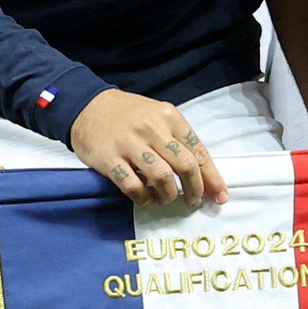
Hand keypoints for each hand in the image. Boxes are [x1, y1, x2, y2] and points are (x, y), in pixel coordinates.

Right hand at [71, 89, 227, 203]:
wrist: (87, 106)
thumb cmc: (128, 114)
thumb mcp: (158, 116)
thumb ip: (178, 140)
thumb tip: (203, 174)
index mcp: (169, 116)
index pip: (197, 150)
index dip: (211, 177)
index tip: (220, 196)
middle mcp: (151, 128)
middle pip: (184, 165)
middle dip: (194, 189)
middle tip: (193, 202)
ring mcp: (129, 143)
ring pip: (161, 177)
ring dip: (169, 195)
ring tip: (167, 199)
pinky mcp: (109, 159)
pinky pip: (133, 185)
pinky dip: (144, 197)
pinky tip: (146, 197)